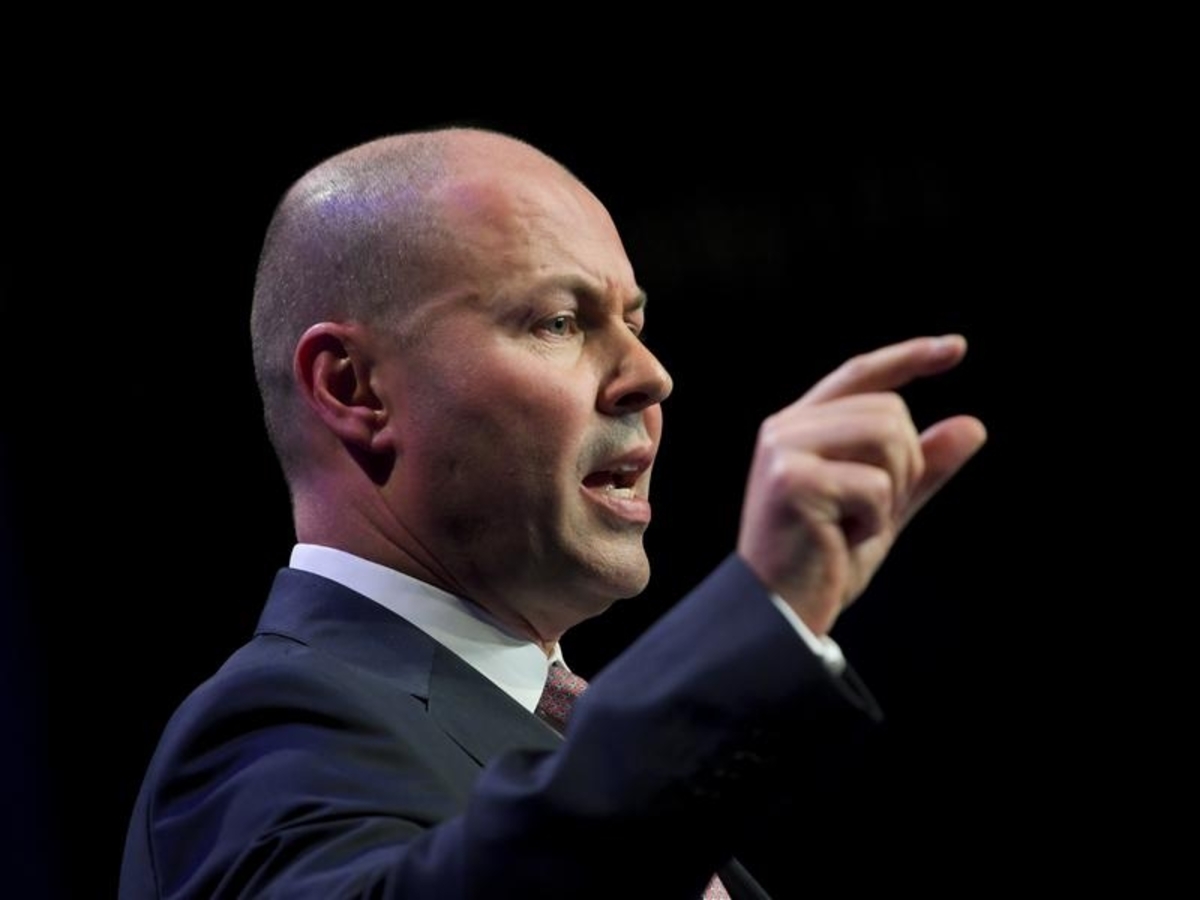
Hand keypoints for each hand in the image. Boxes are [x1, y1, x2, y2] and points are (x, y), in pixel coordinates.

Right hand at [735, 335, 986, 635]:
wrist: (780, 611)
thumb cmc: (824, 561)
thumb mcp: (885, 508)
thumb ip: (923, 468)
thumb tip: (973, 426)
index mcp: (800, 426)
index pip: (860, 375)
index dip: (909, 357)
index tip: (956, 348)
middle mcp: (786, 428)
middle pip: (889, 411)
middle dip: (905, 465)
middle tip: (871, 514)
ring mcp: (784, 451)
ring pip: (886, 436)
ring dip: (892, 490)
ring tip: (855, 524)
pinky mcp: (791, 481)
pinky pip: (874, 484)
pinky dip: (874, 521)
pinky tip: (841, 540)